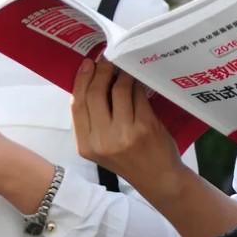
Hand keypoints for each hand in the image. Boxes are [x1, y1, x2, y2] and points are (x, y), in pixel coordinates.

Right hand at [72, 58, 184, 193]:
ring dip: (121, 74)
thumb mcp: (101, 146)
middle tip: (106, 59)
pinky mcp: (144, 126)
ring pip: (118, 90)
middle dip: (100, 71)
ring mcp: (124, 133)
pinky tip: (137, 79)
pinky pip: (137, 95)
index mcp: (85, 145)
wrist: (158, 178)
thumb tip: (92, 81)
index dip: (81, 80)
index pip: (77, 105)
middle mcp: (102, 140)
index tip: (87, 63)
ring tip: (124, 68)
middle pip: (95, 94)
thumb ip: (94, 121)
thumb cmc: (130, 159)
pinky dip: (136, 84)